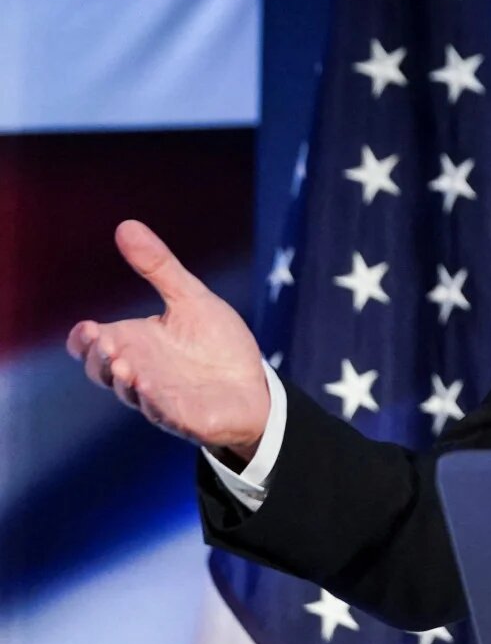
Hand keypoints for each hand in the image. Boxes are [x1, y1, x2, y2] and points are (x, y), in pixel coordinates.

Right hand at [67, 220, 268, 459]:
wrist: (254, 384)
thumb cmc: (216, 343)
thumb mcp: (191, 298)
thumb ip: (160, 267)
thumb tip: (126, 225)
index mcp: (134, 343)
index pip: (90, 346)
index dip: (83, 340)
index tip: (89, 328)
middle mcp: (138, 372)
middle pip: (101, 370)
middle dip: (100, 359)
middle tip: (106, 344)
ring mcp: (158, 398)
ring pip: (129, 393)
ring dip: (125, 381)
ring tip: (128, 366)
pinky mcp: (183, 418)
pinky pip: (162, 413)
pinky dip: (155, 402)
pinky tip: (153, 388)